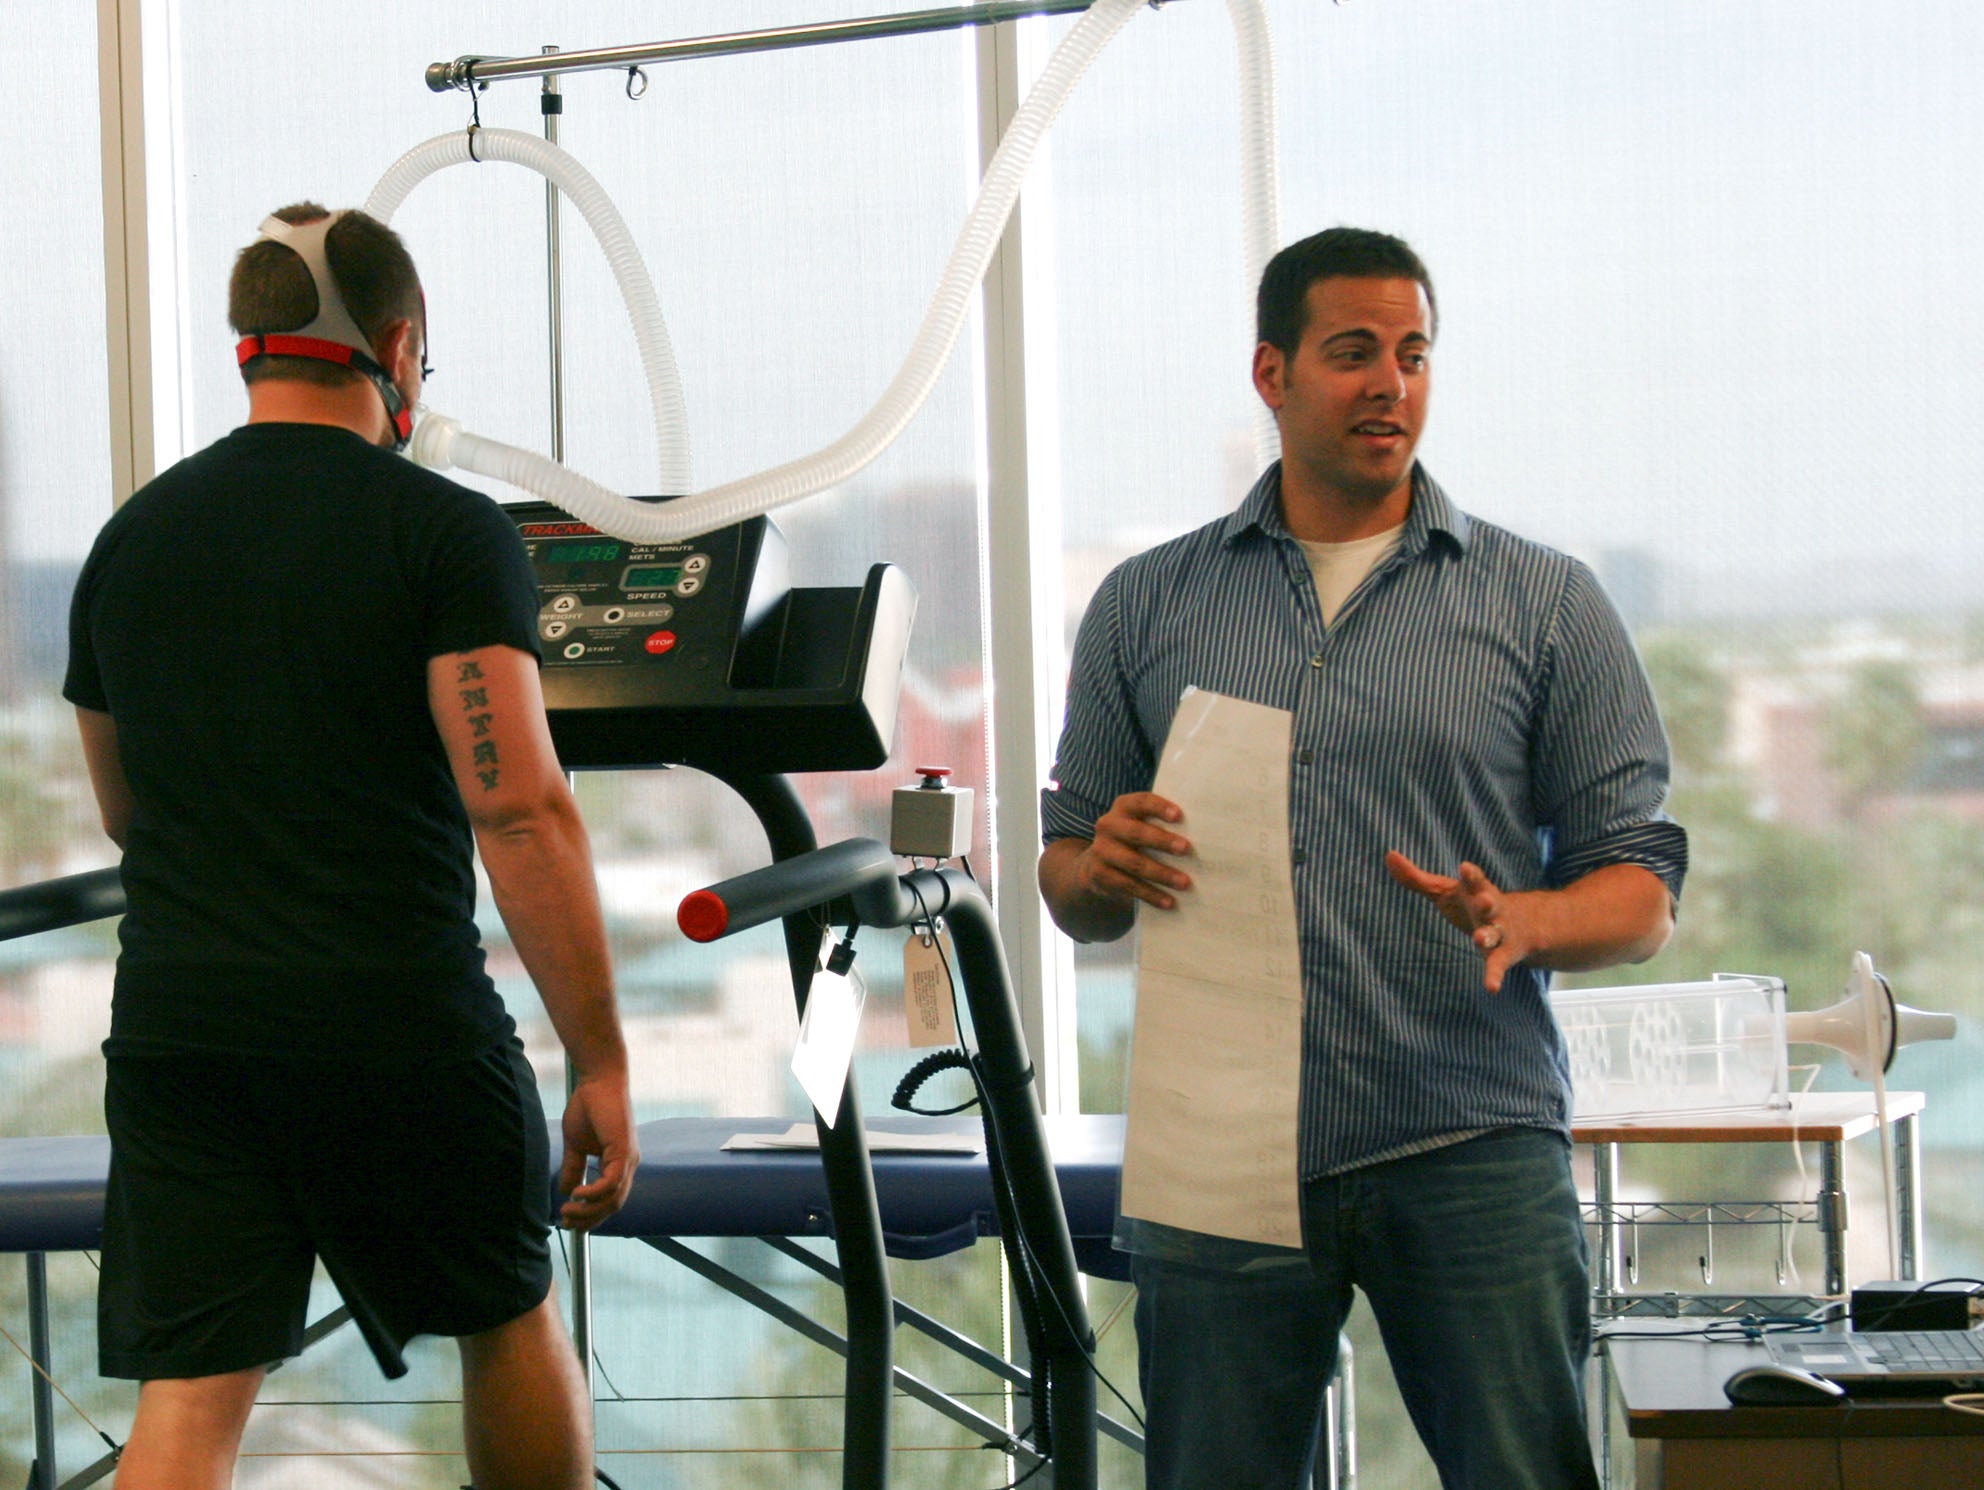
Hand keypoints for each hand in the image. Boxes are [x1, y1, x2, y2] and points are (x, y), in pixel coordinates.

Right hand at [557, 1071, 638, 1230]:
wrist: (597, 1080)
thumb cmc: (588, 1107)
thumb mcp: (576, 1144)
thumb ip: (573, 1167)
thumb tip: (566, 1191)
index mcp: (618, 1164)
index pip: (610, 1199)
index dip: (591, 1215)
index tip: (569, 1223)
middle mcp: (627, 1165)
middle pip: (613, 1205)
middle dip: (590, 1219)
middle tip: (566, 1225)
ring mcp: (628, 1159)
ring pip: (614, 1198)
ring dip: (589, 1211)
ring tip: (566, 1213)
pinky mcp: (623, 1150)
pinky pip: (612, 1182)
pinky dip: (594, 1193)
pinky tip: (576, 1195)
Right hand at [1079, 791, 1193, 912]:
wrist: (1097, 865)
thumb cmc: (1135, 841)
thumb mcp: (1142, 825)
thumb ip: (1162, 824)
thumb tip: (1203, 834)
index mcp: (1123, 807)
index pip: (1141, 802)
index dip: (1159, 808)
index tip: (1179, 815)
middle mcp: (1108, 825)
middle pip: (1137, 833)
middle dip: (1163, 841)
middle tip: (1187, 849)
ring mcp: (1101, 850)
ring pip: (1134, 863)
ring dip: (1162, 873)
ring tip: (1185, 883)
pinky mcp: (1099, 874)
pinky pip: (1128, 885)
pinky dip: (1151, 894)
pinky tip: (1169, 902)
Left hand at [1385, 851, 1529, 993]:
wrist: (1523, 924)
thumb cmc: (1471, 903)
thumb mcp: (1445, 890)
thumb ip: (1416, 878)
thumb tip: (1388, 855)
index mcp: (1477, 891)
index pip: (1475, 880)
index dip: (1472, 875)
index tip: (1465, 867)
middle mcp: (1492, 909)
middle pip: (1491, 904)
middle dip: (1488, 901)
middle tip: (1485, 900)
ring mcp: (1500, 932)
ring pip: (1495, 934)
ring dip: (1488, 936)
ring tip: (1479, 940)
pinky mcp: (1503, 954)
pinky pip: (1498, 966)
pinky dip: (1495, 976)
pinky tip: (1492, 988)